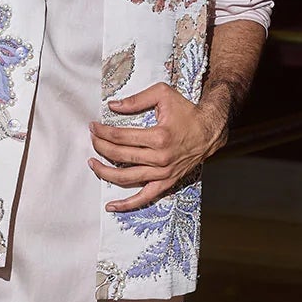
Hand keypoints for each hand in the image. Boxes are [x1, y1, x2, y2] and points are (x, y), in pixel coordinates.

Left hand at [87, 82, 228, 212]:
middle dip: (100, 147)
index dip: (102, 132)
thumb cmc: (187, 111)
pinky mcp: (167, 182)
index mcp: (158, 136)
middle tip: (92, 139)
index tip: (93, 127)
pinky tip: (111, 206)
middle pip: (120, 155)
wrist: (210, 130)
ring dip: (105, 172)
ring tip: (92, 164)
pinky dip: (127, 204)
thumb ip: (137, 99)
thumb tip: (113, 106)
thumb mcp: (163, 94)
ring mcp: (163, 173)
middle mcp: (160, 158)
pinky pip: (145, 197)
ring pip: (126, 178)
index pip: (120, 137)